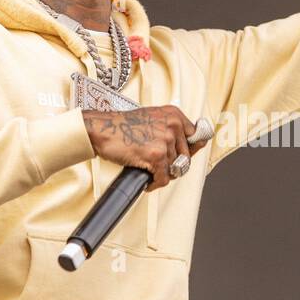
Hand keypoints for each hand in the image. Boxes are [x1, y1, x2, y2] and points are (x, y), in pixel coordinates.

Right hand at [82, 105, 210, 190]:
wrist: (103, 130)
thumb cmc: (124, 126)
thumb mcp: (154, 118)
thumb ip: (173, 129)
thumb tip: (197, 144)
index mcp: (175, 115)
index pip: (196, 137)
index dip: (186, 150)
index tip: (180, 155)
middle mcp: (173, 125)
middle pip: (185, 156)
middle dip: (172, 165)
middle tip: (159, 166)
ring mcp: (166, 140)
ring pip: (174, 169)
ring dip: (161, 174)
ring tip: (149, 170)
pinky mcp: (156, 155)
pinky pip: (163, 178)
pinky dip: (155, 184)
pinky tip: (148, 181)